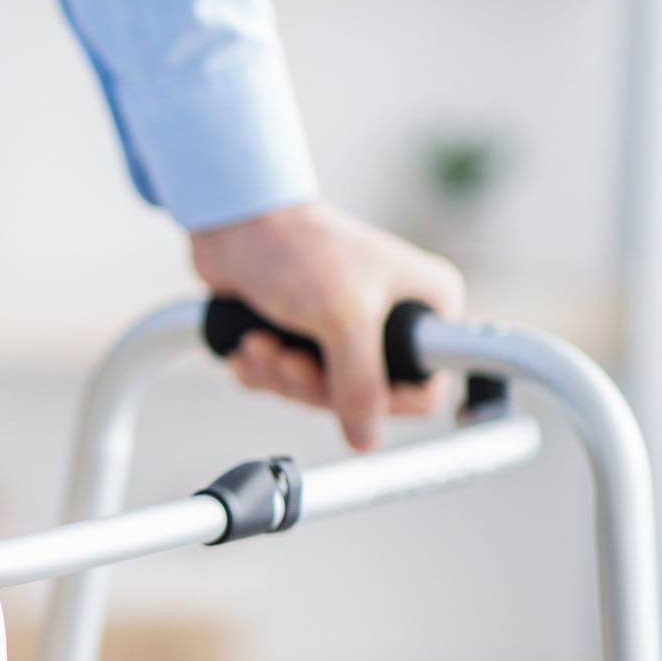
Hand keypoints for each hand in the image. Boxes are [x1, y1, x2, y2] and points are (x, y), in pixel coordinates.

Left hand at [191, 200, 464, 450]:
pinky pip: (284, 381)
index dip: (385, 401)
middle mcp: (391, 321)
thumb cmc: (299, 250)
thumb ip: (360, 383)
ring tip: (260, 343)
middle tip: (288, 358)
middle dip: (311, 384)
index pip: (427, 385)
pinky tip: (248, 344)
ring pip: (316, 393)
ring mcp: (344, 330)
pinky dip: (261, 370)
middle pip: (360, 398)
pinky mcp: (301, 335)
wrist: (235, 221)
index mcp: (426, 307)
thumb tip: (366, 439)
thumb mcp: (343, 318)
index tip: (346, 391)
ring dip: (279, 376)